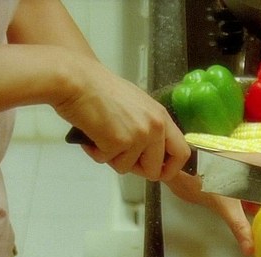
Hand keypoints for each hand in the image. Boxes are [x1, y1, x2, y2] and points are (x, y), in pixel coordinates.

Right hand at [53, 55, 189, 181]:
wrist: (78, 81)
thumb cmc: (100, 90)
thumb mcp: (136, 106)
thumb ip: (148, 128)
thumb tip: (149, 153)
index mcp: (161, 117)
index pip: (181, 152)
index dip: (170, 169)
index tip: (158, 171)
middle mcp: (155, 127)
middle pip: (156, 170)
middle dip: (135, 168)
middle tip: (119, 154)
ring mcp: (138, 135)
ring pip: (127, 168)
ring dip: (111, 157)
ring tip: (101, 134)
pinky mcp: (119, 142)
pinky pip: (107, 162)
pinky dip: (95, 152)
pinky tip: (91, 133)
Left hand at [164, 152, 260, 254]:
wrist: (180, 171)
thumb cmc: (204, 179)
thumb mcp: (225, 204)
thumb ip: (240, 227)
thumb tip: (251, 250)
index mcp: (259, 165)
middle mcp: (257, 168)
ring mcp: (247, 176)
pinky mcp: (238, 185)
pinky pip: (256, 198)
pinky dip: (260, 210)